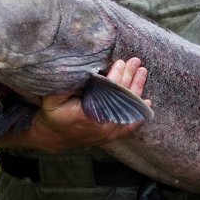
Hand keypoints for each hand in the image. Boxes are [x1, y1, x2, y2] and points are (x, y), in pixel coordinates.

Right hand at [31, 58, 148, 151]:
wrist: (52, 137)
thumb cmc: (53, 115)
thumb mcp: (52, 99)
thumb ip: (67, 86)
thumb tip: (82, 69)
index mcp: (90, 115)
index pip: (110, 92)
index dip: (117, 76)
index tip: (121, 62)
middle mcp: (103, 126)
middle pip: (122, 98)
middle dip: (129, 77)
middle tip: (135, 61)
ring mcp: (109, 132)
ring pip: (128, 109)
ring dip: (136, 88)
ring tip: (142, 72)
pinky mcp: (112, 135)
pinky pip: (129, 125)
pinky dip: (138, 114)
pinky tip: (148, 101)